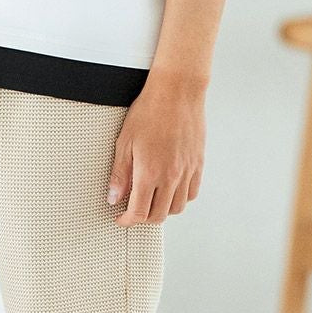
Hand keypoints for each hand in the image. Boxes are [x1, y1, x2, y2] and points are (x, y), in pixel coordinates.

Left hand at [108, 75, 204, 224]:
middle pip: (159, 215)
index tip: (120, 218)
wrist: (177, 92)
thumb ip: (120, 174)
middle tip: (133, 211)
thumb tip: (114, 197)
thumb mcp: (125, 141)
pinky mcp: (198, 163)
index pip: (139, 212)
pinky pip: (192, 193)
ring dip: (162, 210)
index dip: (127, 220)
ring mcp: (187, 171)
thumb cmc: (149, 111)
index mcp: (150, 173)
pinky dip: (180, 198)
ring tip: (151, 201)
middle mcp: (171, 176)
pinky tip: (170, 190)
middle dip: (143, 219)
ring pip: (177, 207)